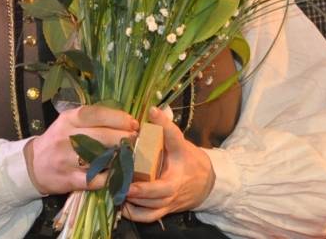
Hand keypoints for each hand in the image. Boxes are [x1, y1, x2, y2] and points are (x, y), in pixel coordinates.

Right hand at [24, 105, 138, 195]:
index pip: (96, 114)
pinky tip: (119, 174)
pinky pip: (95, 179)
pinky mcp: (69, 180)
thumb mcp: (70, 123)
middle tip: (136, 141)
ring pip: (100, 158)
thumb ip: (93, 120)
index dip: (118, 118)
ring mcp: (67, 159)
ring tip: (131, 156)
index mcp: (68, 119)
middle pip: (101, 136)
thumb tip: (126, 120)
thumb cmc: (59, 140)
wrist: (34, 165)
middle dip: (124, 138)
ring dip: (120, 157)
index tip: (133, 123)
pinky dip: (110, 177)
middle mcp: (66, 137)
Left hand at [123, 106, 215, 221]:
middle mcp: (176, 184)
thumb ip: (166, 129)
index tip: (152, 111)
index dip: (165, 126)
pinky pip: (149, 217)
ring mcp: (170, 200)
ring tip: (117, 190)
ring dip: (134, 201)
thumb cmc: (189, 160)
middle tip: (123, 182)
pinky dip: (135, 213)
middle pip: (159, 190)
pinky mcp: (165, 210)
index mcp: (181, 159)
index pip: (175, 139)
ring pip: (151, 206)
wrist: (208, 183)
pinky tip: (122, 204)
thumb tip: (152, 110)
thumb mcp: (180, 143)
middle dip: (141, 189)